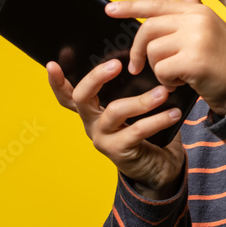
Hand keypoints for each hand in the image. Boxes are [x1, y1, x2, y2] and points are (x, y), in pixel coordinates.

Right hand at [46, 59, 184, 199]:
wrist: (159, 167)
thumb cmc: (147, 130)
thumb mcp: (135, 107)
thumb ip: (132, 88)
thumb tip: (145, 59)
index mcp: (92, 110)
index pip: (67, 95)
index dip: (56, 81)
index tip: (52, 64)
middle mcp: (91, 123)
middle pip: (81, 97)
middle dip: (96, 77)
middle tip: (116, 64)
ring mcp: (102, 138)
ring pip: (114, 112)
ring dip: (141, 100)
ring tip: (163, 93)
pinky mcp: (118, 151)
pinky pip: (137, 130)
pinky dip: (158, 120)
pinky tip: (173, 113)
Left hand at [105, 0, 225, 115]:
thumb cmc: (222, 62)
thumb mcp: (209, 30)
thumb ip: (192, 7)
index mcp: (198, 11)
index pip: (157, 5)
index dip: (131, 7)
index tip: (109, 9)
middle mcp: (198, 20)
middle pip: (148, 30)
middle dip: (138, 51)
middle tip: (137, 67)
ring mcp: (197, 39)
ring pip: (153, 51)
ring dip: (159, 70)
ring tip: (178, 75)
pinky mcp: (194, 60)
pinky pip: (161, 70)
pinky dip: (166, 81)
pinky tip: (182, 83)